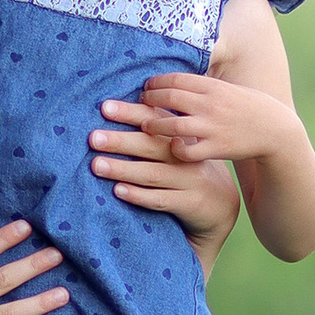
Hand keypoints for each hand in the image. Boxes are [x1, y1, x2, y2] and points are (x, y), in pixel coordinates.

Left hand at [87, 111, 244, 241]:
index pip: (155, 120)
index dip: (131, 113)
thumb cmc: (186, 171)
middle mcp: (186, 156)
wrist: (220, 207)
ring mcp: (190, 180)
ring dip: (123, 169)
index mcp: (181, 137)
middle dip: (120, 141)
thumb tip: (114, 110)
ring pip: (152, 173)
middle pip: (151, 145)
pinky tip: (118, 190)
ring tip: (96, 165)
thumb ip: (156, 132)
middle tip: (93, 138)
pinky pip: (162, 199)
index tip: (105, 107)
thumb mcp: (178, 148)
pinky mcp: (190, 203)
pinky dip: (139, 195)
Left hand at [100, 70, 306, 170]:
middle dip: (141, 104)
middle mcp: (209, 104)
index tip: (141, 90)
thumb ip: (197, 85)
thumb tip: (168, 78)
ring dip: (150, 129)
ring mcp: (212, 128)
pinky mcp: (216, 150)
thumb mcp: (223, 88)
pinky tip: (163, 154)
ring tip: (137, 132)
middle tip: (121, 109)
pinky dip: (173, 152)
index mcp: (210, 86)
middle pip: (167, 100)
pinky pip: (186, 153)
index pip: (173, 80)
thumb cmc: (244, 107)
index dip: (153, 84)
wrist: (275, 129)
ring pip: (172, 127)